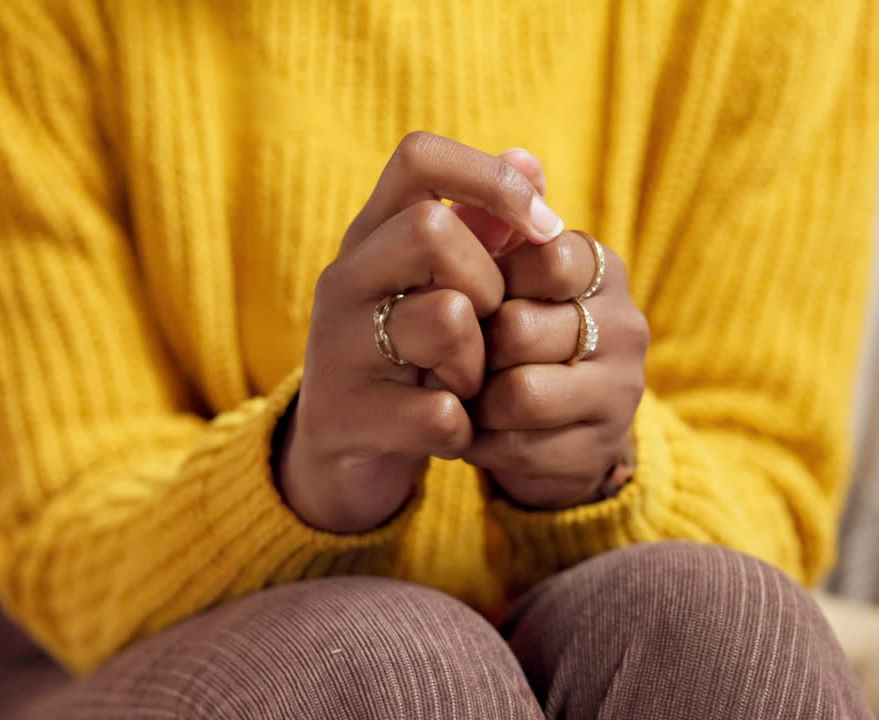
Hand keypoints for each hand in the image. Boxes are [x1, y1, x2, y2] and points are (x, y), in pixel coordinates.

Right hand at [279, 132, 564, 532]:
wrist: (341, 457)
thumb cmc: (411, 356)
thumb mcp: (444, 287)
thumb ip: (486, 229)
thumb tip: (531, 161)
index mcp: (371, 236)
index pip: (419, 157)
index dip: (490, 177)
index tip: (543, 226)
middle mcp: (343, 279)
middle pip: (431, 231)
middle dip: (488, 283)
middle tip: (489, 327)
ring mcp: (335, 347)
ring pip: (445, 318)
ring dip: (479, 361)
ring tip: (467, 383)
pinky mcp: (344, 417)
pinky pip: (440, 412)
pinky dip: (462, 428)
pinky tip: (451, 431)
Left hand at [466, 231, 649, 508]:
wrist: (550, 426)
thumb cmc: (513, 332)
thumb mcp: (504, 276)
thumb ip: (495, 226)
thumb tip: (510, 163)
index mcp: (603, 270)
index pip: (544, 257)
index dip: (492, 281)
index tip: (477, 299)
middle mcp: (625, 326)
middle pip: (518, 328)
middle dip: (474, 347)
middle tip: (456, 356)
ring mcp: (620, 391)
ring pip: (520, 393)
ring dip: (475, 399)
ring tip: (463, 393)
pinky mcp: (597, 449)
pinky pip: (517, 447)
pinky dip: (481, 441)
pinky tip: (473, 430)